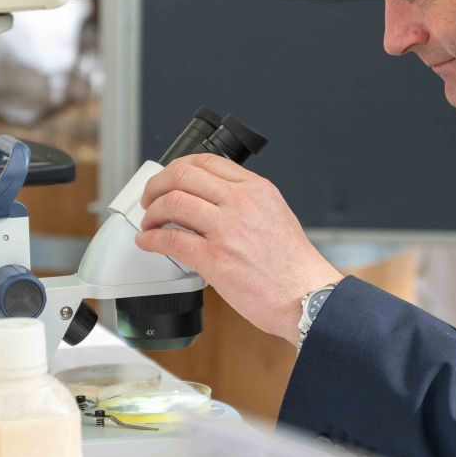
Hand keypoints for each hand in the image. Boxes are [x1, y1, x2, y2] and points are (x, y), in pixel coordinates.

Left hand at [135, 153, 340, 343]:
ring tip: (150, 223)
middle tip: (150, 198)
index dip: (178, 168)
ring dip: (152, 212)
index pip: (207, 161)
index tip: (169, 180)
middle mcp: (241, 202)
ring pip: (173, 202)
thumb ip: (246, 202)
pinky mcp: (215, 258)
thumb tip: (212, 202)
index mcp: (257, 189)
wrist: (307, 295)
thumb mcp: (275, 214)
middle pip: (183, 175)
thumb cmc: (293, 265)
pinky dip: (152, 239)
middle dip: (158, 185)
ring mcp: (227, 229)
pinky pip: (171, 239)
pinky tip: (148, 242)